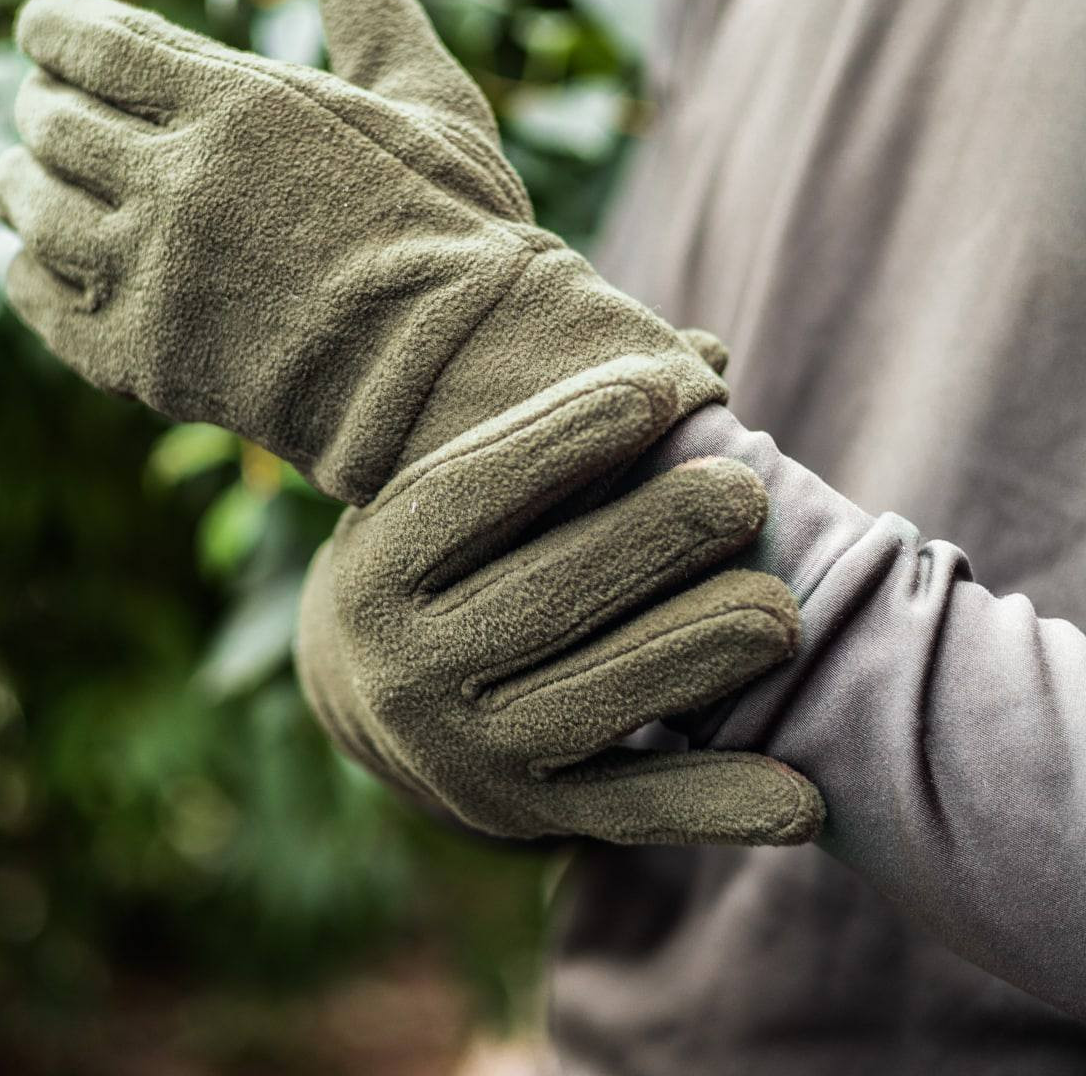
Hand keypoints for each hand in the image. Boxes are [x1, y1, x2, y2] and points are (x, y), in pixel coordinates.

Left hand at [0, 0, 723, 504]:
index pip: (89, 39)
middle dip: (41, 107)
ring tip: (24, 180)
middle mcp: (175, 179)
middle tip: (47, 112)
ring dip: (19, 184)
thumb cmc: (458, 239)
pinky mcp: (141, 359)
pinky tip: (41, 261)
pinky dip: (29, 269)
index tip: (46, 35)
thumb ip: (374, 15)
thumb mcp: (433, 106)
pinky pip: (40, 298)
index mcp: (238, 101)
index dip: (53, 30)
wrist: (458, 374)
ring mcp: (150, 273)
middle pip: (49, 119)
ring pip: (29, 205)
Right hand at [296, 357, 824, 845]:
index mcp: (377, 564)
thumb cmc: (444, 556)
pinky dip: (717, 807)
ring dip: (692, 656)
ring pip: (589, 704)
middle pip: (539, 598)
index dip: (563, 438)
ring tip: (783, 614)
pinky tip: (803, 800)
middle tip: (747, 491)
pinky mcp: (523, 816)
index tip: (664, 390)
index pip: (468, 491)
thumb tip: (708, 354)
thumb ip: (558, 424)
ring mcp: (460, 755)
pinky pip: (628, 811)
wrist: (366, 694)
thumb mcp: (452, 484)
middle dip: (650, 541)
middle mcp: (402, 667)